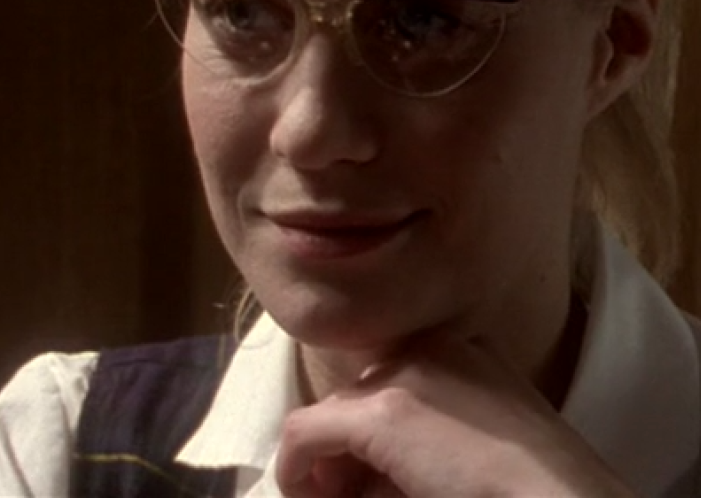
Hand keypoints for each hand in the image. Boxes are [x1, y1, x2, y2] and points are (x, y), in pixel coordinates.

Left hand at [275, 333, 636, 497]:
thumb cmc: (534, 488)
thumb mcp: (478, 442)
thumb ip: (429, 435)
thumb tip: (364, 471)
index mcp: (461, 351)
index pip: (389, 382)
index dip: (370, 437)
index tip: (369, 477)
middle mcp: (430, 347)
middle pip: (359, 396)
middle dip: (349, 452)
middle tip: (352, 495)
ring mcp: (405, 373)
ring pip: (334, 414)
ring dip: (330, 466)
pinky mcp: (383, 410)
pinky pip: (305, 434)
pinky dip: (296, 469)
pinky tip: (306, 495)